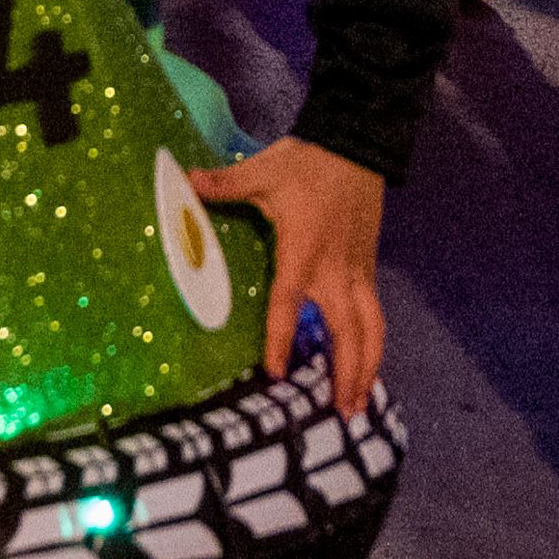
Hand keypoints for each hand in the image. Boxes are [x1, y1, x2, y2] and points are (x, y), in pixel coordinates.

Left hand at [184, 136, 387, 415]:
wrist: (359, 144)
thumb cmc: (308, 163)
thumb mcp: (263, 170)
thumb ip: (224, 183)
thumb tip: (183, 180)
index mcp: (304, 251)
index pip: (289, 303)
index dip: (281, 339)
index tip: (275, 373)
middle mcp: (335, 270)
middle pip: (347, 332)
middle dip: (346, 374)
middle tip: (340, 414)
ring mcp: (357, 272)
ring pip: (371, 329)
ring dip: (367, 369)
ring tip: (358, 405)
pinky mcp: (368, 268)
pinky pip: (375, 316)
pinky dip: (373, 347)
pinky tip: (366, 369)